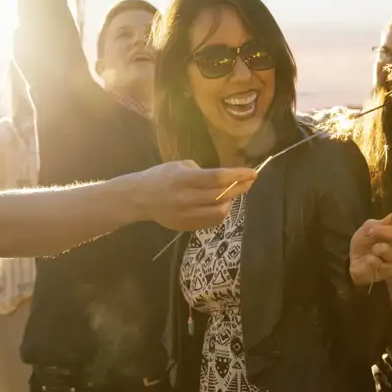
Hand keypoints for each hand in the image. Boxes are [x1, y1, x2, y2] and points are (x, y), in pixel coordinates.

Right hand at [130, 160, 257, 230]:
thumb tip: (221, 178)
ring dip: (230, 202)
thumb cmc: (160, 177)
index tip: (252, 172)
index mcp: (185, 179)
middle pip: (222, 195)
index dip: (238, 175)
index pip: (218, 178)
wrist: (139, 198)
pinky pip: (211, 222)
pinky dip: (220, 213)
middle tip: (250, 181)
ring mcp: (186, 214)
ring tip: (231, 195)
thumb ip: (200, 171)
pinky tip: (220, 205)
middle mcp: (187, 197)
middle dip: (240, 187)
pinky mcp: (186, 226)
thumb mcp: (178, 165)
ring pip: (219, 212)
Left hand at [350, 200, 391, 287]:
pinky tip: (368, 260)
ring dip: (377, 248)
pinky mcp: (388, 273)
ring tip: (372, 250)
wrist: (353, 260)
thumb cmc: (365, 242)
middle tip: (371, 233)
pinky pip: (380, 264)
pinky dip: (371, 260)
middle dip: (384, 232)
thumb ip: (384, 222)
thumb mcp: (370, 227)